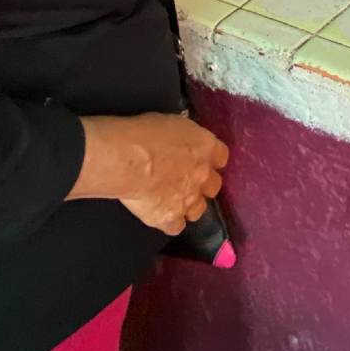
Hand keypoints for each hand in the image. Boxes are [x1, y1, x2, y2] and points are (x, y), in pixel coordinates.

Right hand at [71, 113, 229, 235]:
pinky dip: (168, 222)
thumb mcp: (172, 123)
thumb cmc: (145, 134)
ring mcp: (189, 201)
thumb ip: (183, 137)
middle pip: (214, 185)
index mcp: (205, 148)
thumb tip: (180, 140)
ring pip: (198, 210)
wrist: (128, 161)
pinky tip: (158, 214)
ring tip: (170, 200)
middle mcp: (203, 176)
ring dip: (188, 206)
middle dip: (202, 184)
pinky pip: (176, 227)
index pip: (221, 156)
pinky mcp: (171, 219)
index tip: (200, 159)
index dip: (211, 159)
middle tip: (184, 181)